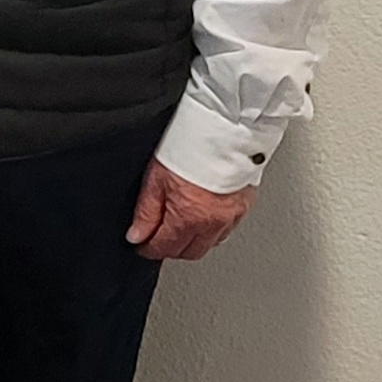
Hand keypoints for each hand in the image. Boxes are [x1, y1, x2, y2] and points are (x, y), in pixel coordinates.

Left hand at [126, 159, 256, 260]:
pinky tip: (201, 217)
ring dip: (193, 240)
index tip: (140, 245)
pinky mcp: (245, 206)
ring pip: (210, 243)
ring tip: (177, 227)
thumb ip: (146, 211)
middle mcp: (215, 222)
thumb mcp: (155, 178)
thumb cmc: (190, 146)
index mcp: (190, 217)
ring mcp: (233, 216)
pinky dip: (211, 229)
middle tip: (156, 237)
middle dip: (171, 248)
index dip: (148, 249)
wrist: (225, 129)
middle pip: (190, 252)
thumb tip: (137, 235)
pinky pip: (226, 229)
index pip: (166, 248)